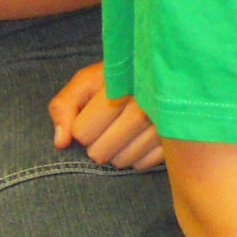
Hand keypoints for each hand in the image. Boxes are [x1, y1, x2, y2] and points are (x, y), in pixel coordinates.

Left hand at [48, 61, 165, 169]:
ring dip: (116, 152)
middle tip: (108, 124)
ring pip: (121, 162)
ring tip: (124, 130)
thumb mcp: (86, 81)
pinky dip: (137, 157)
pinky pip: (142, 165)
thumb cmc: (118, 78)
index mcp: (118, 88)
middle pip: (99, 152)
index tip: (94, 113)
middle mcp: (143, 106)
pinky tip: (140, 139)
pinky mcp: (175, 140)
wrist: (163, 71)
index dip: (82, 126)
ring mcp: (161, 126)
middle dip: (97, 142)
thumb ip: (64, 106)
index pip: (81, 133)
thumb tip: (61, 143)